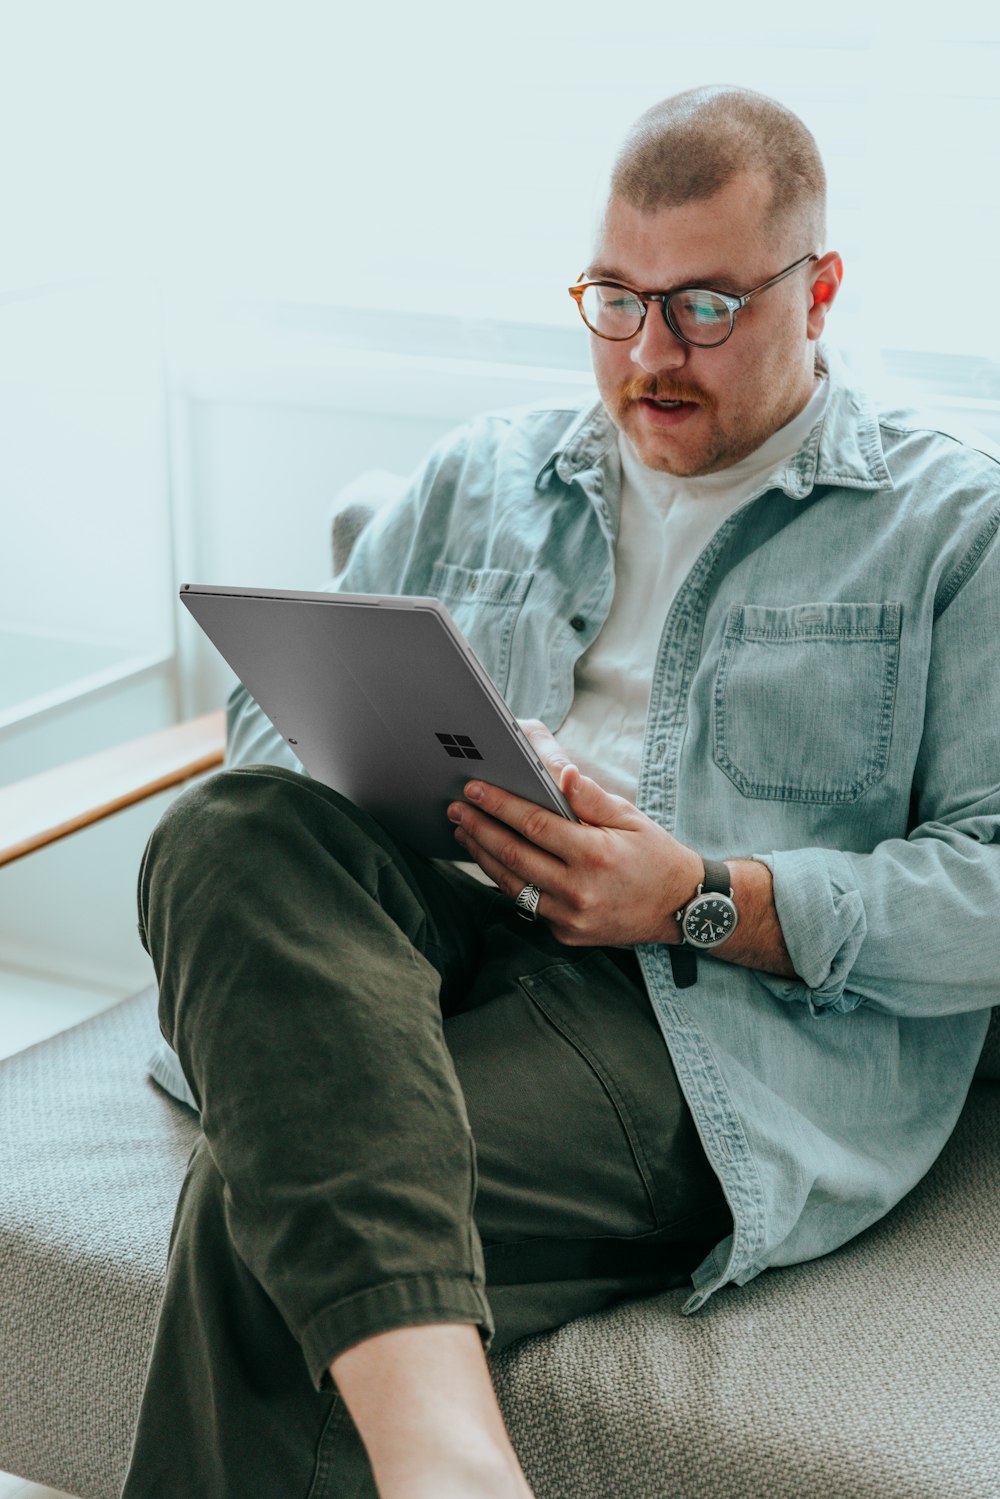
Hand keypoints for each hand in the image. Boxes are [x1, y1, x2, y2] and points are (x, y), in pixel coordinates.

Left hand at [446, 721, 702, 947]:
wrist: (683, 909)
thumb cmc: (655, 855)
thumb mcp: (630, 818)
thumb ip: (590, 797)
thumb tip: (559, 772)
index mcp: (595, 855)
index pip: (533, 824)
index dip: (499, 804)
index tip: (474, 788)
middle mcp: (579, 890)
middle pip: (513, 855)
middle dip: (479, 828)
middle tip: (456, 808)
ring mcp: (570, 918)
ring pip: (512, 884)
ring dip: (483, 856)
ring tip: (465, 831)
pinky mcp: (567, 935)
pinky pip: (527, 905)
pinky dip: (506, 881)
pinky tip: (492, 861)